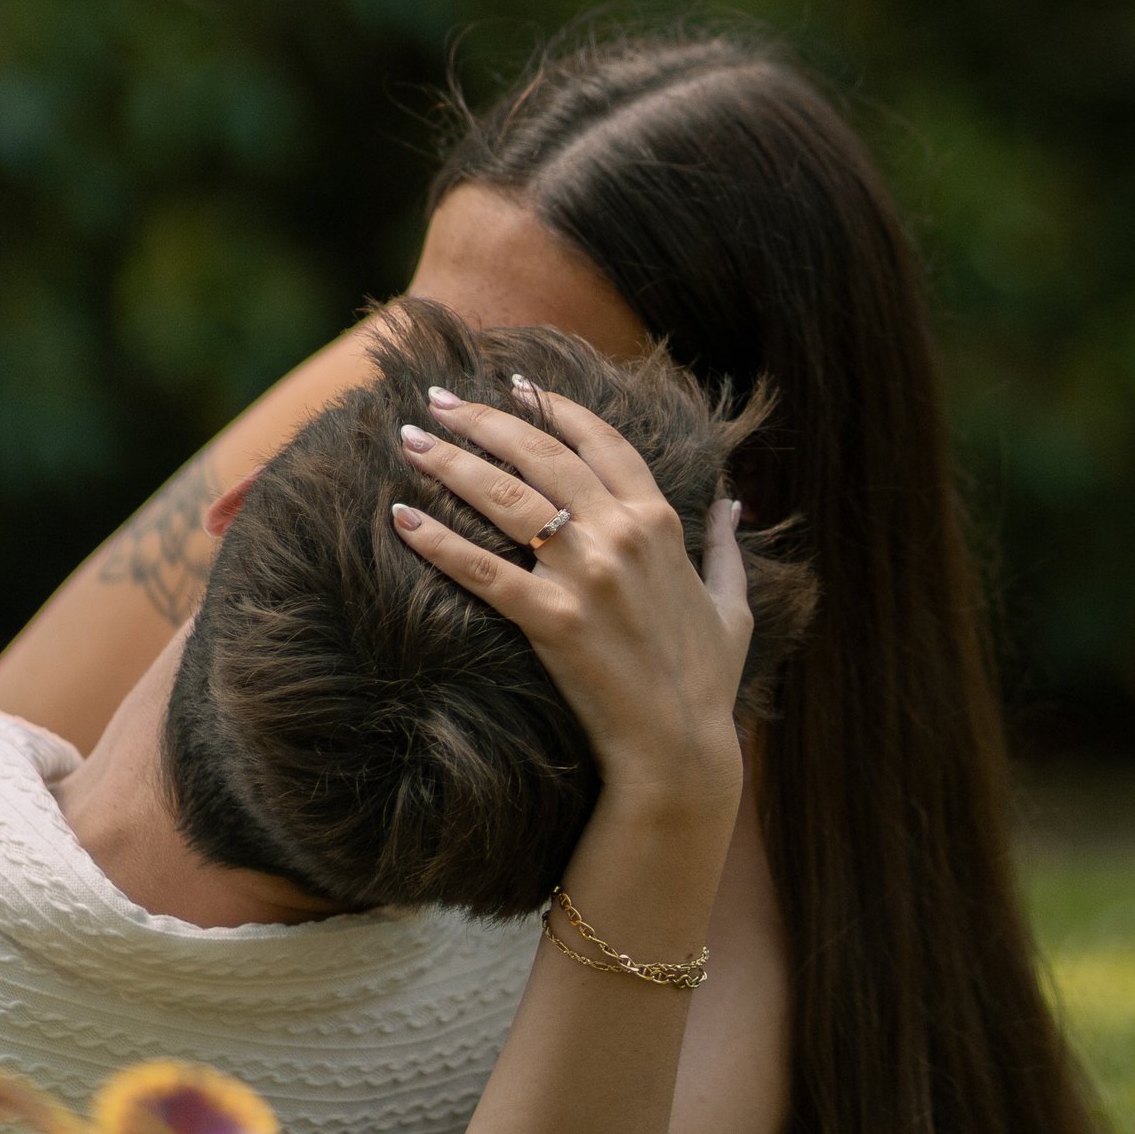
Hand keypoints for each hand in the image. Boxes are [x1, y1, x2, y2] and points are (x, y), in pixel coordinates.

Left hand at [390, 381, 749, 815]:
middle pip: (540, 454)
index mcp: (659, 521)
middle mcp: (620, 534)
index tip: (516, 384)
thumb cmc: (706, 681)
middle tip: (437, 399)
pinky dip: (437, 541)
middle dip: (483, 419)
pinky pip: (482, 570)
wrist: (681, 749)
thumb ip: (726, 546)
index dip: (554, 407)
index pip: (599, 441)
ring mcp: (585, 575)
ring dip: (450, 462)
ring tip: (410, 441)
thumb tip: (733, 503)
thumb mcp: (734, 604)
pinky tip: (400, 519)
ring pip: (505, 496)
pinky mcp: (551, 619)